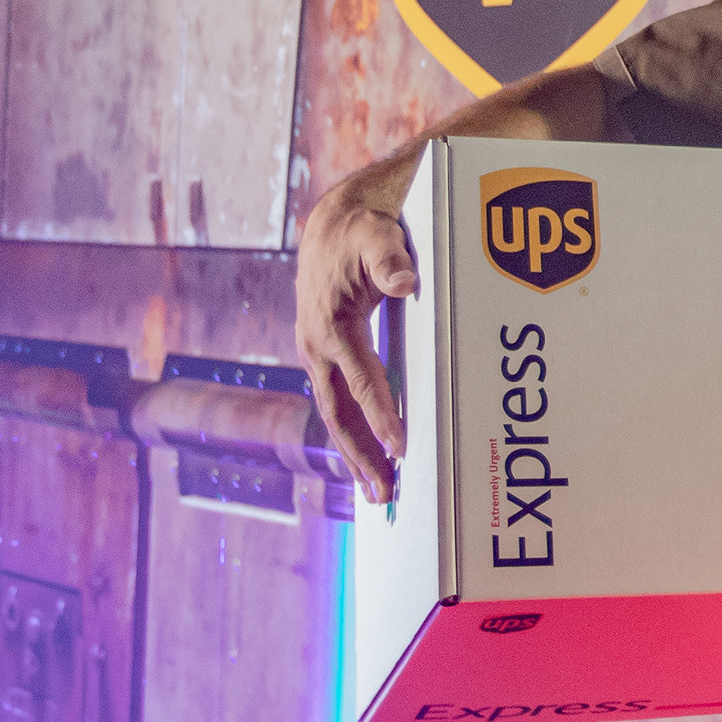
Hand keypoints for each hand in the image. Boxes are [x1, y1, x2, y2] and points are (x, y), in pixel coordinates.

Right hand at [297, 167, 418, 501]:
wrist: (330, 225)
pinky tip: (368, 458)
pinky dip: (352, 433)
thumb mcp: (376, 235)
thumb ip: (390, 258)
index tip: (400, 448)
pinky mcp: (326, 357)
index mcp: (330, 326)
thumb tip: (405, 283)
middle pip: (339, 414)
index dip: (381, 415)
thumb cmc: (359, 231)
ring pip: (336, 415)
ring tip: (378, 494)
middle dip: (361, 456)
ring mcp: (318, 355)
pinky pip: (338, 404)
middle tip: (385, 495)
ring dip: (355, 454)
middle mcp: (317, 348)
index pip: (360, 381)